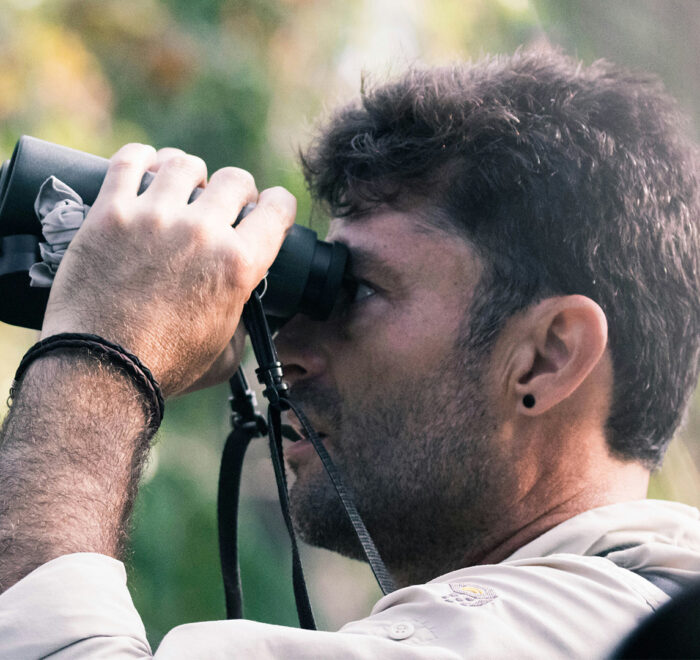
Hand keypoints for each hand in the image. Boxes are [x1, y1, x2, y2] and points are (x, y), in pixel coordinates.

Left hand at [41, 143, 295, 396]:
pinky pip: (130, 160)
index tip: (267, 208)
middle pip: (235, 179)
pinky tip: (144, 167)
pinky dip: (141, 158)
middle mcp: (202, 232)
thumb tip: (241, 306)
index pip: (277, 208)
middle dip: (235, 191)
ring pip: (184, 163)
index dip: (278, 204)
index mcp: (238, 264)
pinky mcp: (111, 213)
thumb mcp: (226, 353)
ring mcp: (155, 217)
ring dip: (189, 173)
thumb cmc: (165, 367)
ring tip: (179, 188)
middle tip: (220, 205)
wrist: (101, 370)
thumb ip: (242, 322)